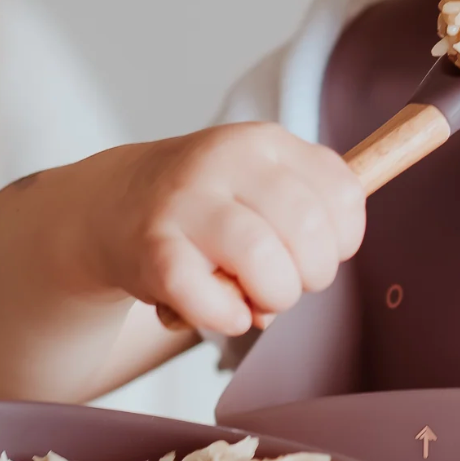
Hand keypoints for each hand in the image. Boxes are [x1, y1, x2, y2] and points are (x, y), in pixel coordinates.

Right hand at [73, 123, 366, 336]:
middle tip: (285, 280)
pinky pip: (208, 297)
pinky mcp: (153, 249)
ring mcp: (187, 202)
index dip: (343, 242)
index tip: (316, 250)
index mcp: (266, 143)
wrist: (116, 204)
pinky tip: (222, 309)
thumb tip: (323, 263)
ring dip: (273, 297)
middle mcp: (227, 160)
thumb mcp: (262, 182)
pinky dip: (227, 317)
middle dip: (311, 276)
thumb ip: (308, 213)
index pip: (344, 194)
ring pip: (263, 260)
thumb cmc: (208, 205)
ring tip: (255, 299)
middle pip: (309, 231)